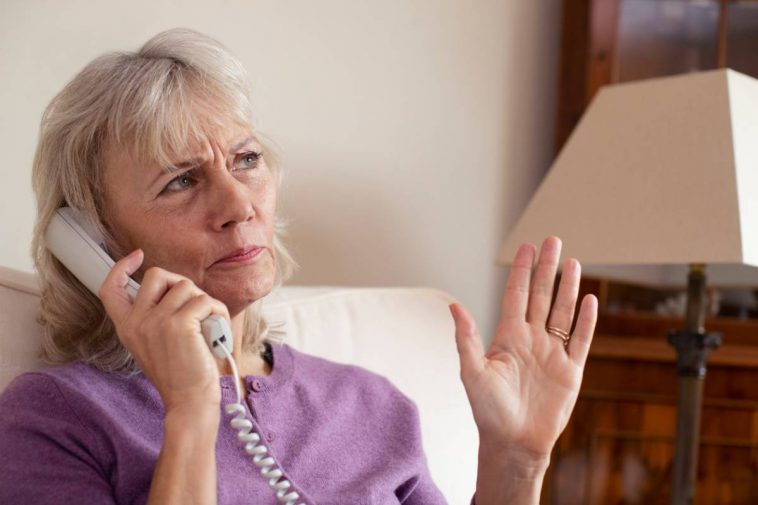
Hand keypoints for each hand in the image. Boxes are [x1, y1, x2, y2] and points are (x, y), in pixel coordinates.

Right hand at [99, 249, 230, 414]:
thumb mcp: (155, 344)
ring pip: (187, 287)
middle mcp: (137, 322)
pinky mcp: (180, 324)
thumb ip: (155, 317)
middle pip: (157, 275)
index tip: (136, 256)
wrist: (189, 402)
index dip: (120, 268)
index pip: (110, 289)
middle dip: (181, 285)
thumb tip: (176, 289)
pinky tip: (218, 330)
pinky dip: (218, 312)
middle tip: (193, 307)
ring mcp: (156, 322)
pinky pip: (206, 301)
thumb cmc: (181, 374)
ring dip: (205, 302)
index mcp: (127, 327)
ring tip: (209, 325)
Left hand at [451, 237, 596, 462]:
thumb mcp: (472, 372)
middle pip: (541, 296)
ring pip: (562, 312)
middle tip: (552, 240)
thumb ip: (466, 339)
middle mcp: (531, 339)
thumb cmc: (488, 410)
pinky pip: (581, 340)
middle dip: (546, 268)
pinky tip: (590, 299)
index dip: (521, 271)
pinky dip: (587, 321)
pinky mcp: (571, 370)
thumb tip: (453, 307)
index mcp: (507, 337)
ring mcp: (552, 353)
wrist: (513, 442)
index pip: (516, 295)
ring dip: (568, 288)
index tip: (526, 247)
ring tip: (571, 262)